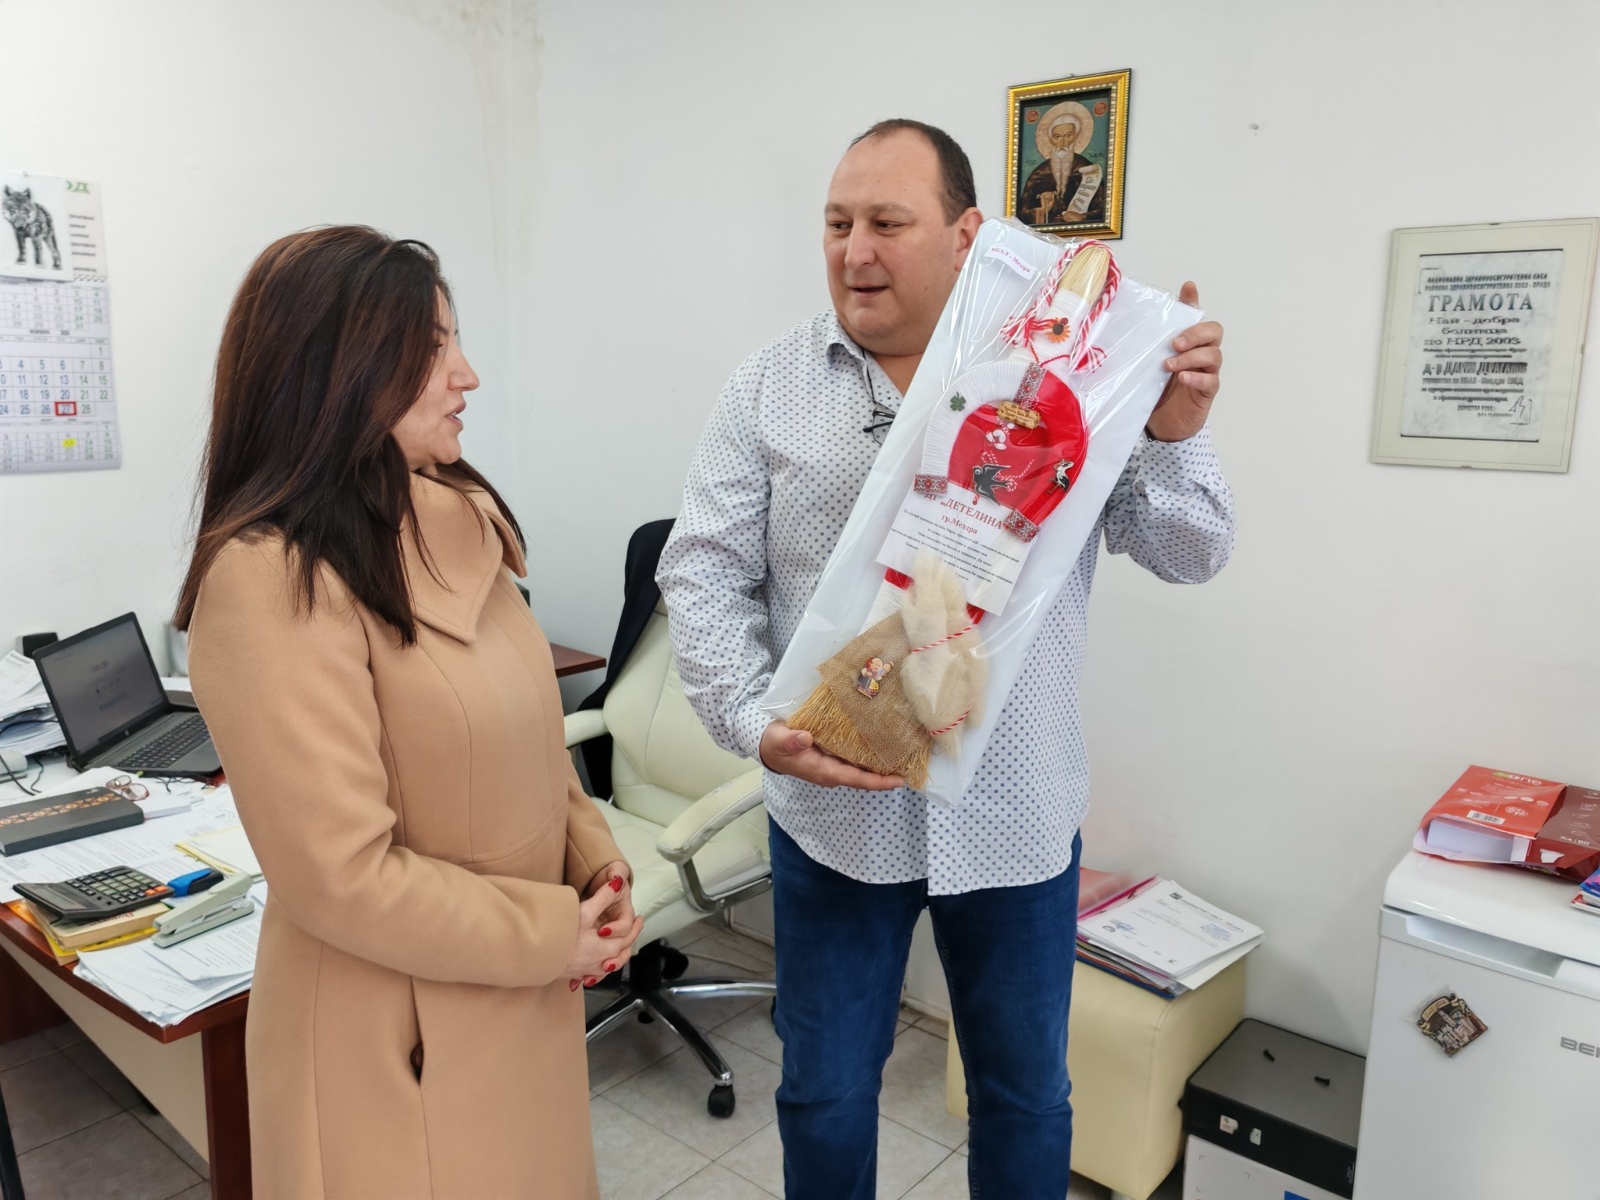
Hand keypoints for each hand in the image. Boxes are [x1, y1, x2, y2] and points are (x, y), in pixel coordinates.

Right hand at [563, 865, 643, 989]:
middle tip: (633, 930)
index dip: (635, 927)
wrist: (535, 956)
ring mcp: (586, 971)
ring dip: (616, 957)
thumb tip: (618, 883)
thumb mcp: (584, 912)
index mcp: (605, 948)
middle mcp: (599, 963)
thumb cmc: (561, 934)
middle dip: (629, 942)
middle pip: (621, 954)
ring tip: (618, 948)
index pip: (627, 938)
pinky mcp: (573, 975)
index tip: (639, 919)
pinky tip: (597, 966)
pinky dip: (600, 969)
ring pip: (609, 967)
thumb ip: (603, 897)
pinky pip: (594, 974)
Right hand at [759, 721, 904, 790]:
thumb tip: (805, 738)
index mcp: (823, 771)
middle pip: (865, 777)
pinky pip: (857, 760)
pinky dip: (872, 755)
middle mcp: (833, 771)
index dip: (877, 781)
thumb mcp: (778, 740)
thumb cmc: (775, 744)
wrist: (768, 745)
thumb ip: (791, 741)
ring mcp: (834, 765)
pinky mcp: (835, 757)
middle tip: (912, 765)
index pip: (855, 779)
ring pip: (863, 769)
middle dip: (887, 775)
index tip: (899, 780)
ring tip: (905, 755)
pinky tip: (885, 745)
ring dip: (882, 765)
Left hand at [1147, 282, 1222, 442]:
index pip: (1197, 318)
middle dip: (1196, 333)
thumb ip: (1149, 345)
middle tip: (1174, 343)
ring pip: (1214, 355)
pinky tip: (1183, 378)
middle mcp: (1202, 354)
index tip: (1188, 288)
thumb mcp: (1149, 364)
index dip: (1194, 302)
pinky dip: (1197, 378)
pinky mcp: (1207, 392)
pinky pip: (1211, 381)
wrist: (1162, 423)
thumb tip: (1132, 323)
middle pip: (1214, 332)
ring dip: (1191, 357)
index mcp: (1189, 344)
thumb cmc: (1158, 390)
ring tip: (1169, 365)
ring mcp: (1207, 373)